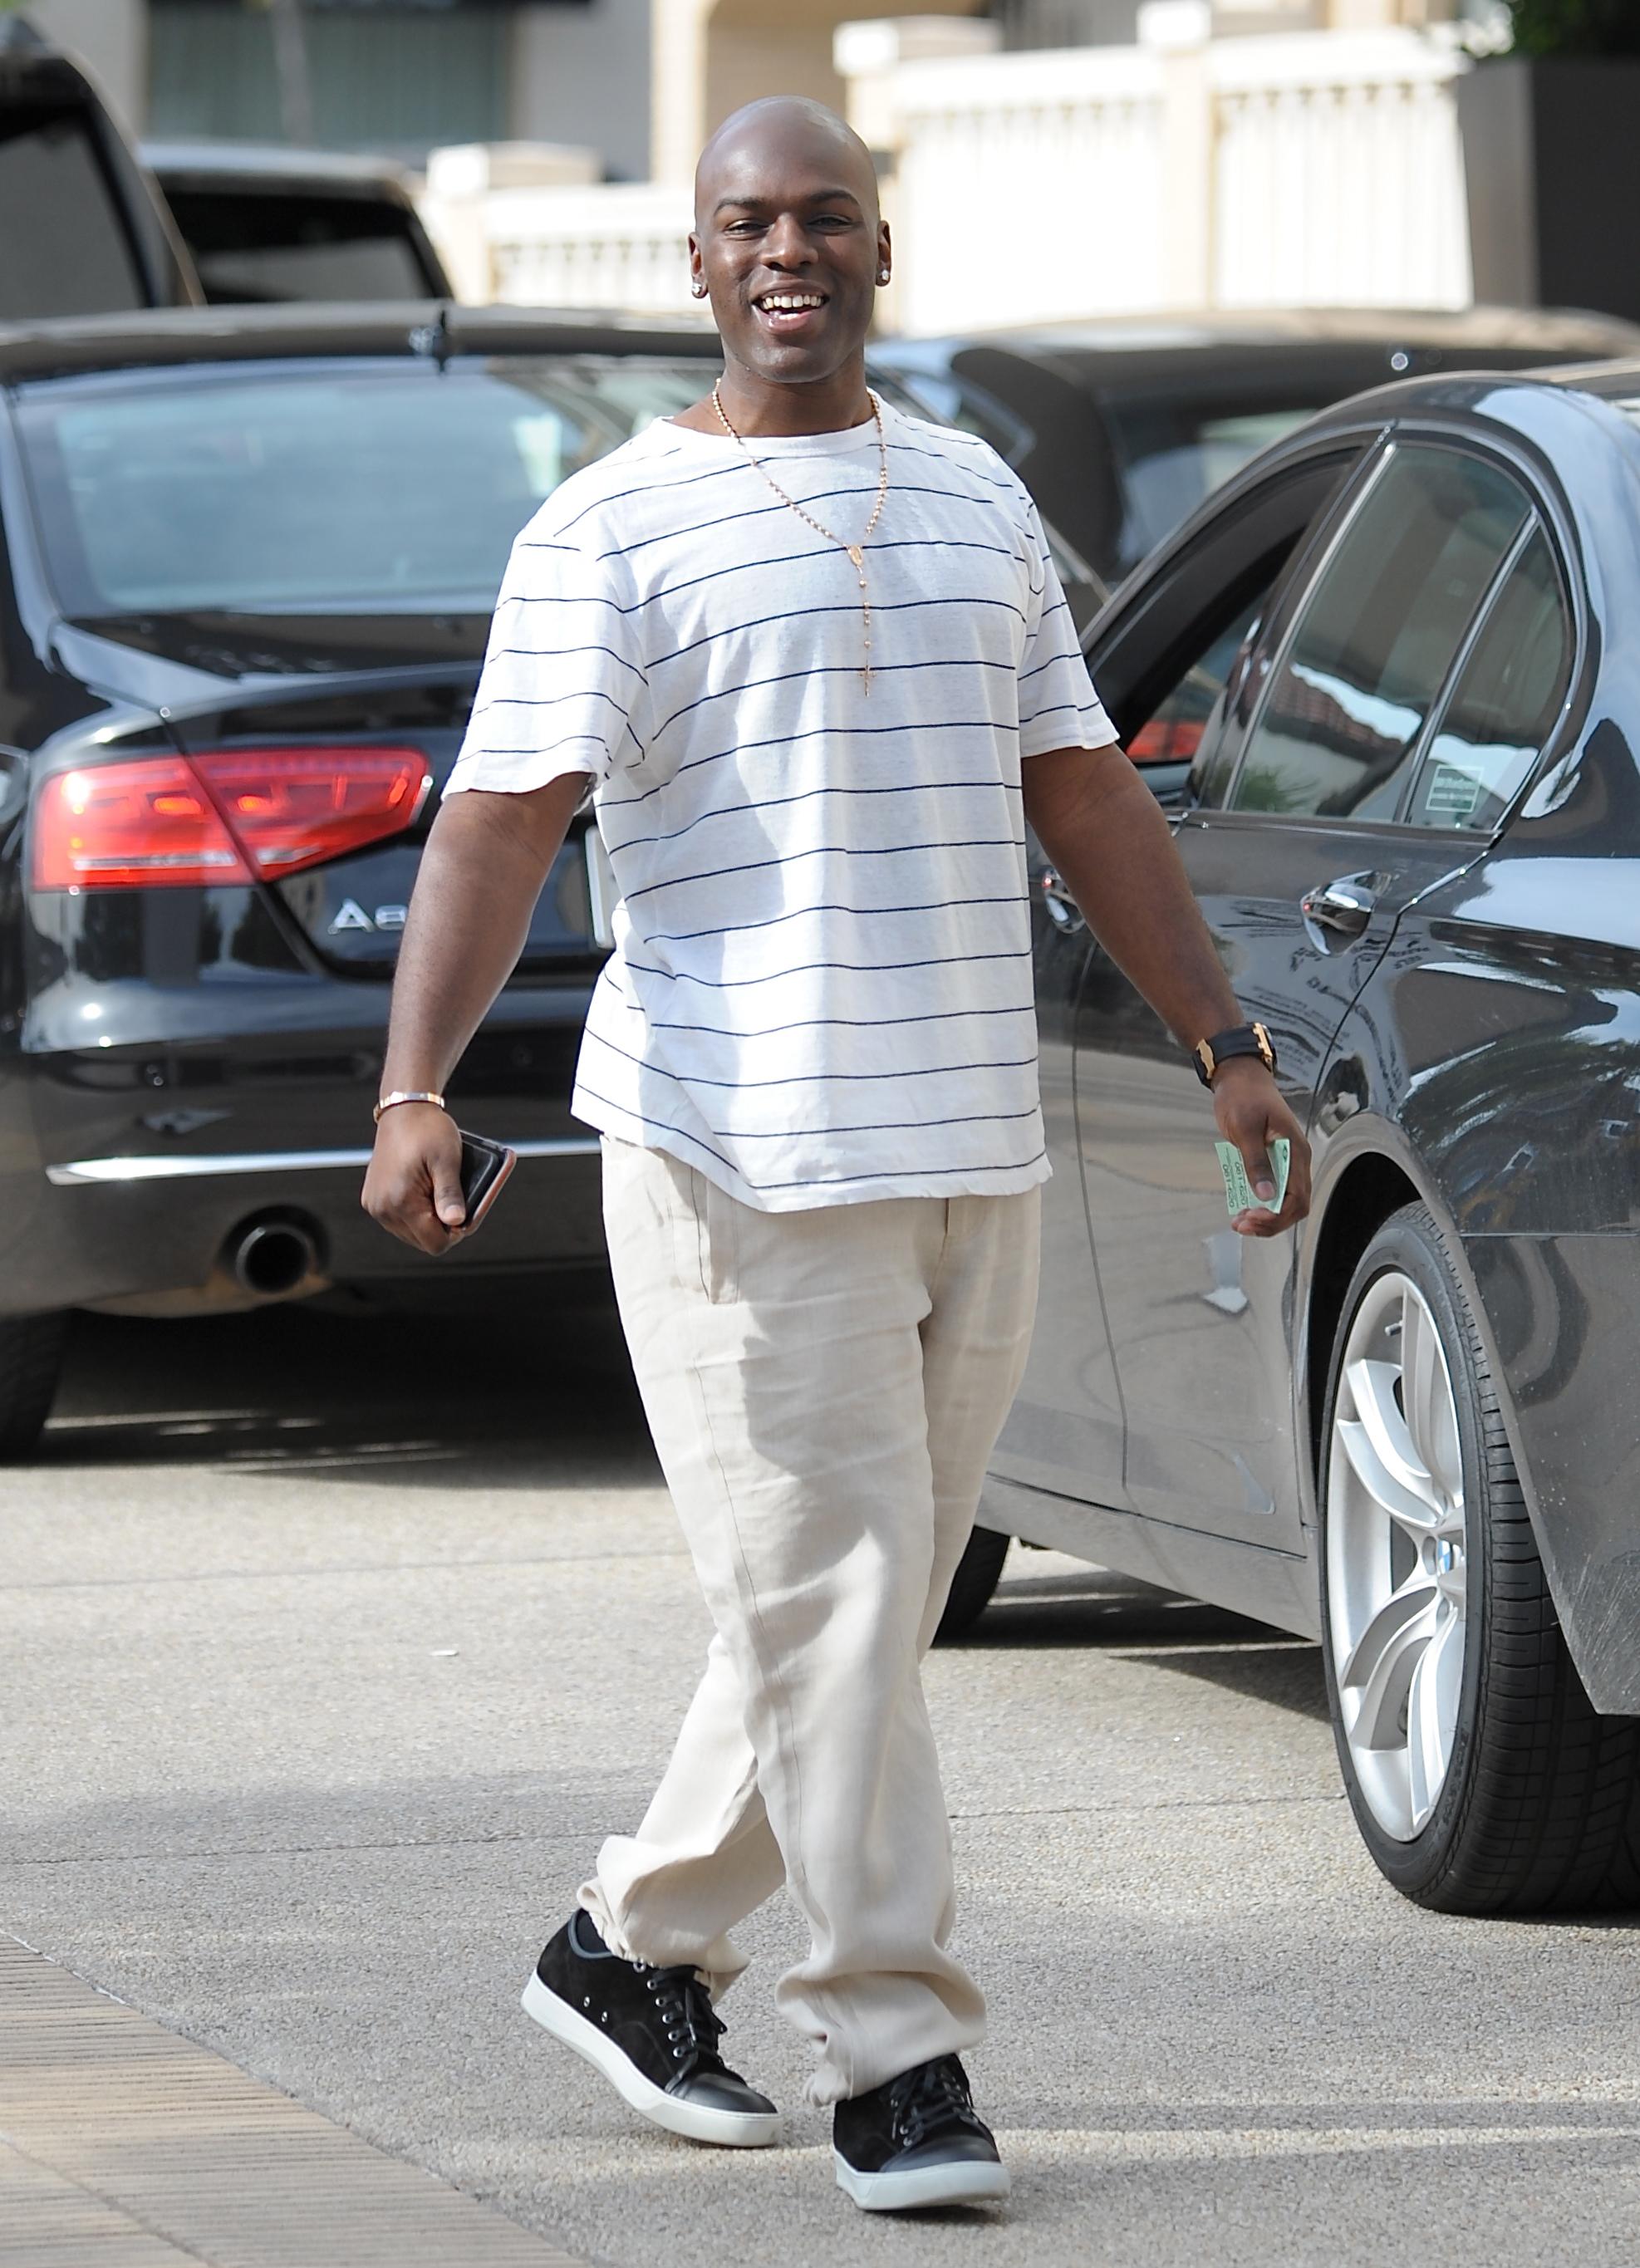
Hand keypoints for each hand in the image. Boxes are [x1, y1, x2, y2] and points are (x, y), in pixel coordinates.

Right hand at [362, 1103, 465, 1253]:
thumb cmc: (428, 1130)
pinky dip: (414, 1211)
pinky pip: (399, 1220)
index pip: (435, 1243)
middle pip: (423, 1241)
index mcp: (401, 1201)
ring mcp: (375, 1206)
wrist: (403, 1110)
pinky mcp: (372, 1200)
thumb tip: (457, 1222)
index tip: (464, 1211)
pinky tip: (423, 1190)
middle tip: (453, 1199)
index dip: (456, 1232)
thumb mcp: (447, 1161)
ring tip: (436, 1190)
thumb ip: (450, 1194)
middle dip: (442, 1225)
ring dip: (427, 1219)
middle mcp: (383, 1209)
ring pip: (411, 1233)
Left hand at [1211, 1058, 1311, 1239]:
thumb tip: (1266, 1195)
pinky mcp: (1274, 1161)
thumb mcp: (1245, 1129)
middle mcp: (1296, 1159)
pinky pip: (1275, 1191)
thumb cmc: (1243, 1096)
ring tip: (1240, 1222)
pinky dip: (1262, 1205)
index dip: (1277, 1215)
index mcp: (1295, 1151)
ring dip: (1266, 1217)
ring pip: (1286, 1201)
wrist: (1240, 1076)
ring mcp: (1286, 1161)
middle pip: (1295, 1205)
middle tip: (1242, 1225)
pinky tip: (1243, 1209)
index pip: (1298, 1197)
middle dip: (1271, 1222)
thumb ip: (1256, 1162)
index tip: (1251, 1218)